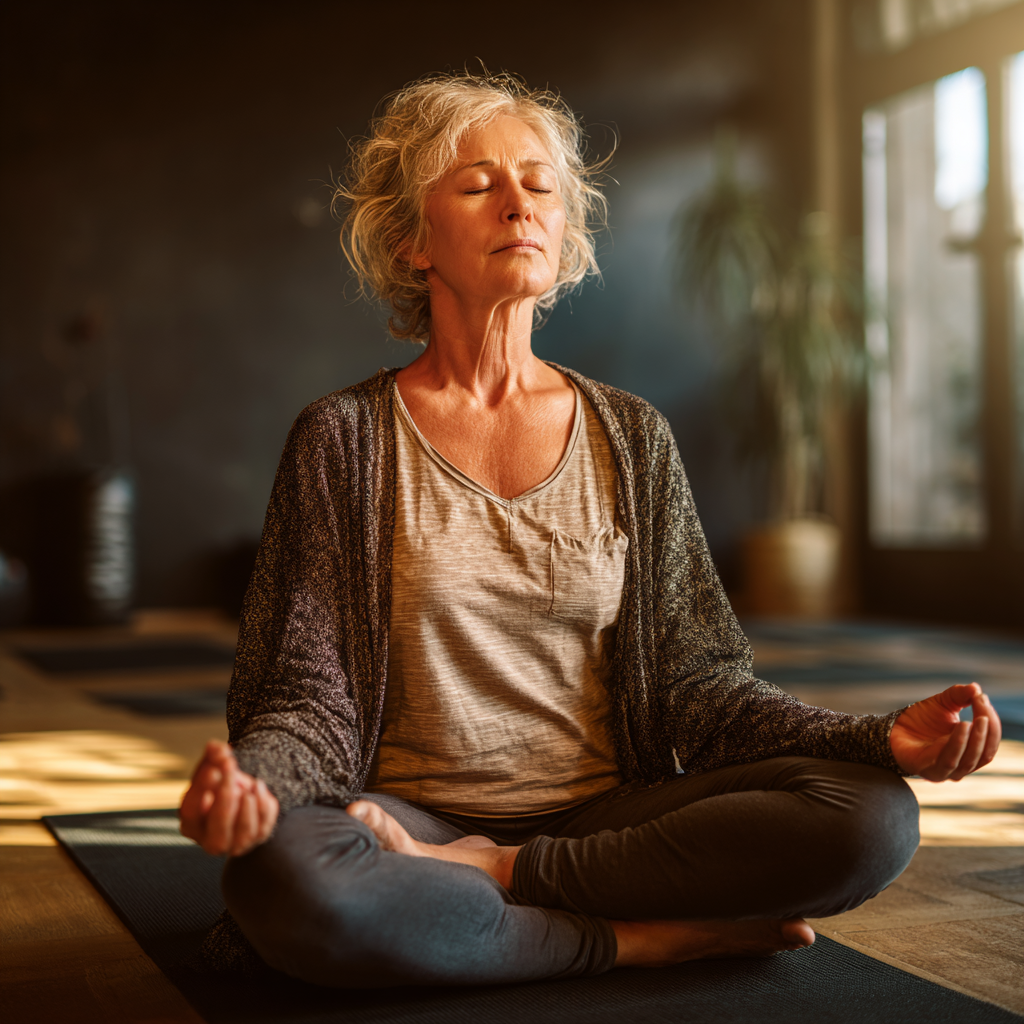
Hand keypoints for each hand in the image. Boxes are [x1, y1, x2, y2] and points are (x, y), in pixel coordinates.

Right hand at [179, 739, 278, 855]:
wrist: (243, 793)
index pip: (191, 812)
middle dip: (225, 797)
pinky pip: (264, 825)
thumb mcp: (214, 769)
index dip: (201, 790)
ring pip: (243, 833)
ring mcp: (237, 843)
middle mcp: (212, 841)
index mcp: (191, 824)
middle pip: (219, 830)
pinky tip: (258, 786)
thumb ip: (213, 757)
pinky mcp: (259, 837)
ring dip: (246, 805)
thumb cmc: (220, 784)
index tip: (212, 769)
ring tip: (248, 784)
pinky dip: (263, 803)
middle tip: (230, 770)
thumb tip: (214, 746)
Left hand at [890, 683, 1000, 780]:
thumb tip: (976, 688)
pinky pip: (949, 761)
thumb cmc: (921, 719)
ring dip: (976, 739)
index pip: (990, 741)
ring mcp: (946, 770)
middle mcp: (962, 764)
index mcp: (970, 750)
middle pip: (985, 754)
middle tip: (981, 705)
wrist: (891, 728)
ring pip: (970, 761)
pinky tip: (961, 726)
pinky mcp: (930, 770)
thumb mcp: (943, 703)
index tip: (982, 698)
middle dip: (988, 730)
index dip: (991, 721)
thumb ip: (959, 695)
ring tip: (974, 719)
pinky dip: (957, 744)